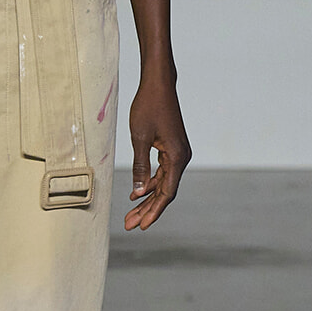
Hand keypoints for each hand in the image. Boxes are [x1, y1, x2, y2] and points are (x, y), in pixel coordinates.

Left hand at [125, 73, 190, 230]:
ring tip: (130, 214)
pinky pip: (162, 172)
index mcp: (177, 157)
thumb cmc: (148, 107)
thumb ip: (139, 166)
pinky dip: (149, 183)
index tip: (142, 226)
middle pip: (165, 191)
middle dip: (148, 209)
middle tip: (130, 225)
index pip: (167, 193)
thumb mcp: (139, 138)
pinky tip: (137, 194)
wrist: (158, 84)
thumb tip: (138, 192)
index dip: (154, 211)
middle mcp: (181, 158)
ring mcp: (178, 153)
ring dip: (147, 198)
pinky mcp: (171, 148)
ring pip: (163, 183)